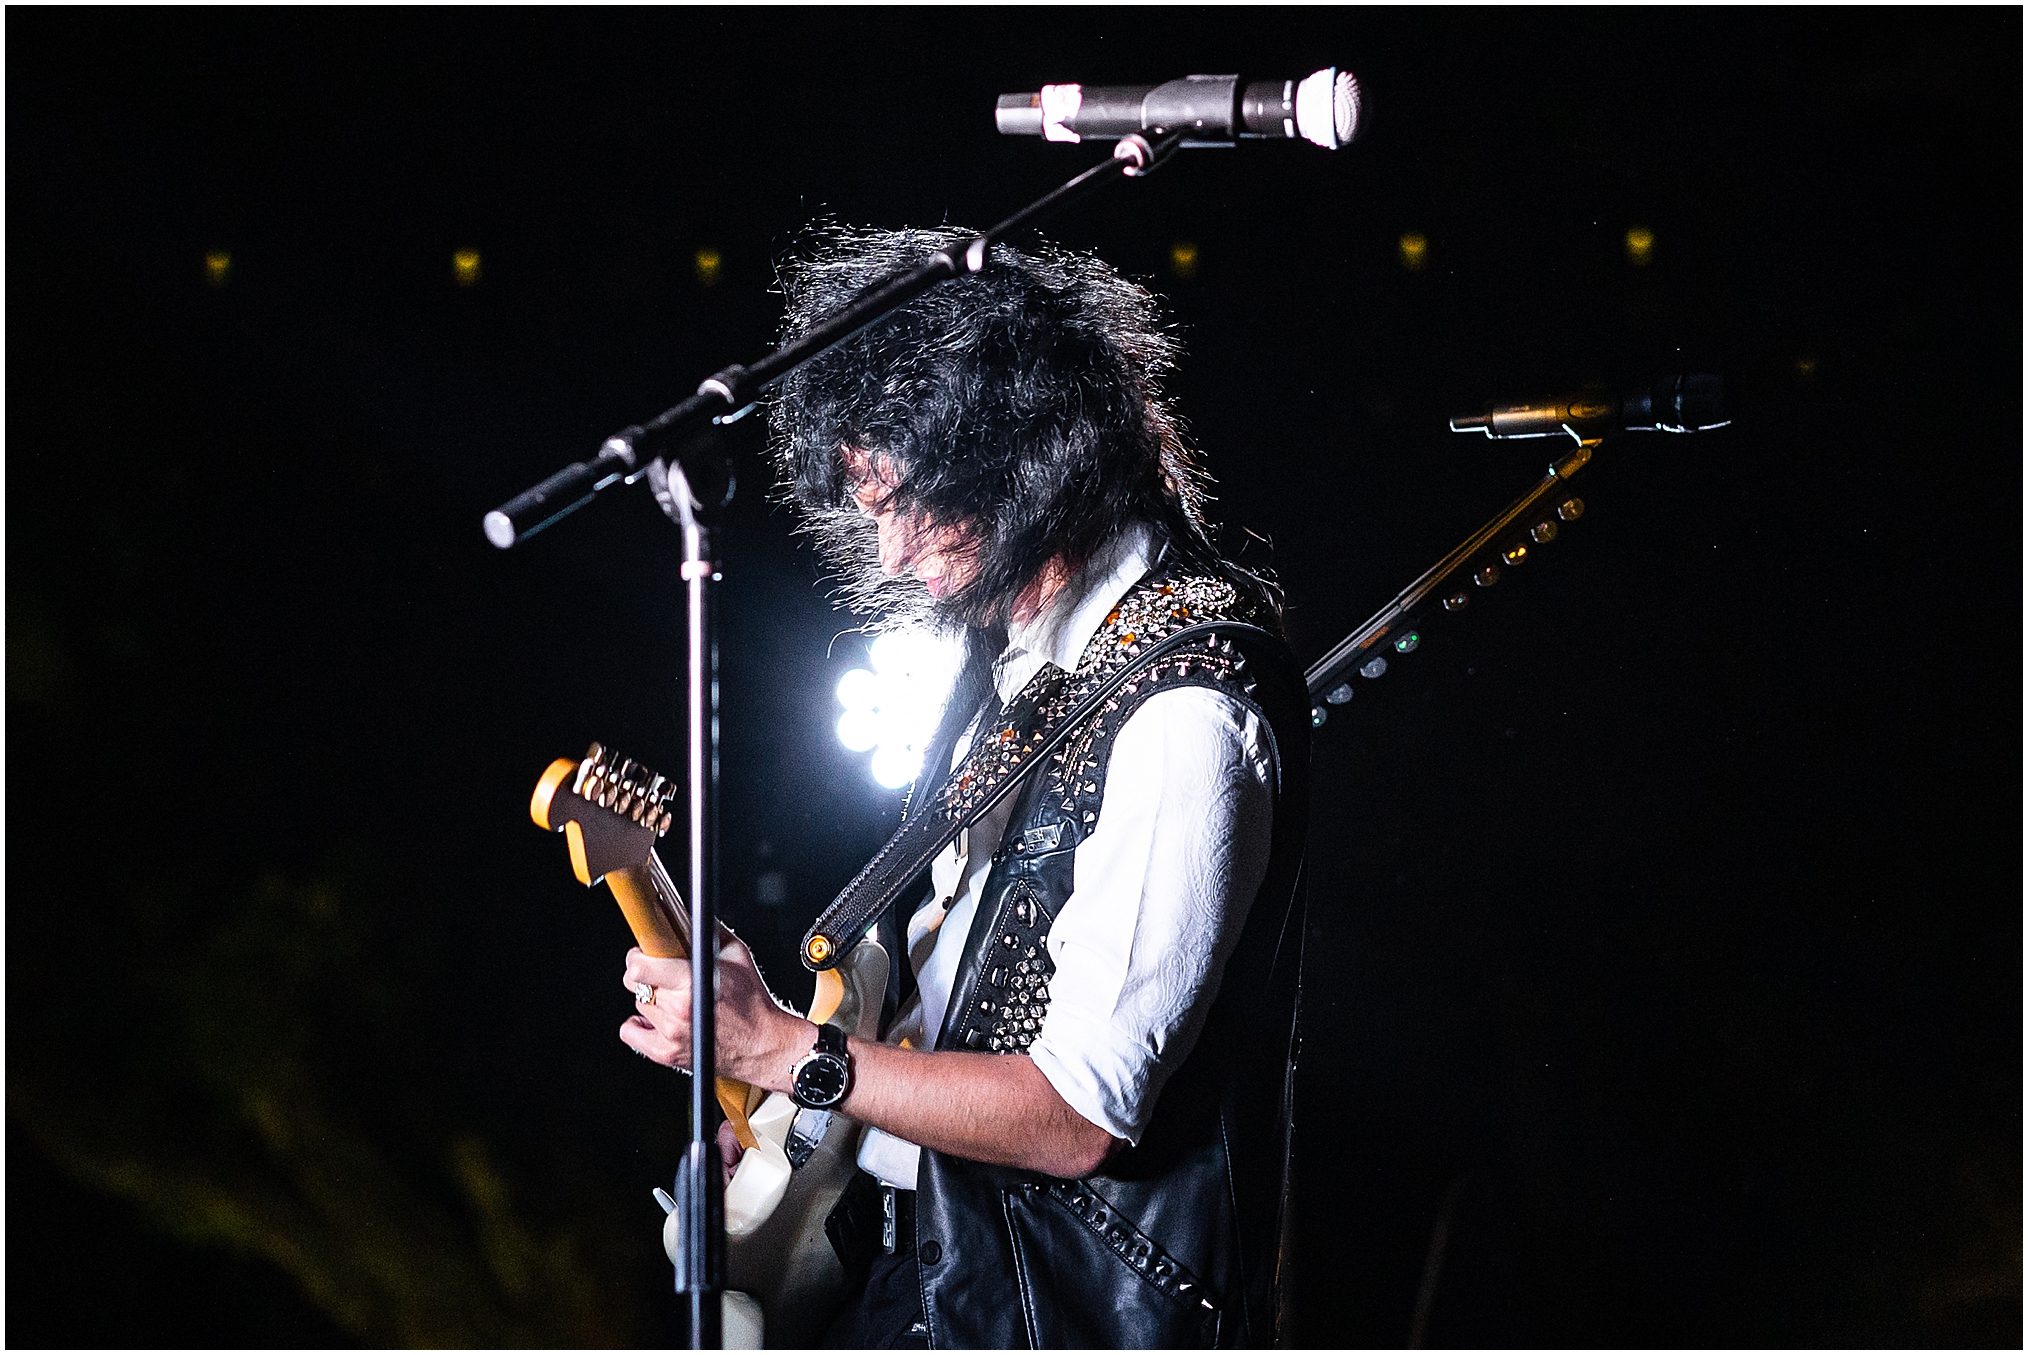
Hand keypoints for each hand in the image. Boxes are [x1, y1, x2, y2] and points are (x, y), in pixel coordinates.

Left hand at [619, 934, 814, 1092]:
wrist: (762, 1043)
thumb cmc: (753, 1002)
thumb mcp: (738, 955)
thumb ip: (711, 932)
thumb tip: (689, 917)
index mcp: (692, 982)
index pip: (640, 968)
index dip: (638, 956)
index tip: (644, 954)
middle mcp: (678, 1009)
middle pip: (635, 984)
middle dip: (648, 975)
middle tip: (663, 975)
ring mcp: (671, 1034)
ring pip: (639, 1004)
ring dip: (652, 1000)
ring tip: (673, 1000)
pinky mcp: (667, 1053)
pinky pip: (632, 1033)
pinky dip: (640, 1025)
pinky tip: (657, 1019)